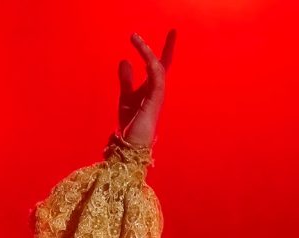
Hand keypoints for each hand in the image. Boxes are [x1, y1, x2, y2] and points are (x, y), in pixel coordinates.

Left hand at [117, 29, 175, 146]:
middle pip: (164, 65)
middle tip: (173, 31)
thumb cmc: (130, 124)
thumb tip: (125, 60)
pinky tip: (146, 59)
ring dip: (148, 54)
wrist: (130, 145)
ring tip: (137, 41)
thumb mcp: (125, 96)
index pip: (156, 66)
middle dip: (168, 48)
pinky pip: (157, 81)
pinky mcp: (155, 102)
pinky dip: (153, 69)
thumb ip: (126, 79)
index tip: (149, 37)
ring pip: (158, 70)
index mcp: (152, 89)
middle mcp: (158, 91)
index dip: (153, 51)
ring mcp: (157, 96)